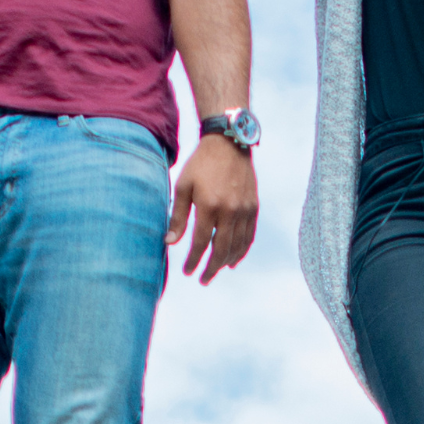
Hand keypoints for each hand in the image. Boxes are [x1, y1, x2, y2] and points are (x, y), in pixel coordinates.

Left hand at [170, 130, 258, 283]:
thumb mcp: (183, 186)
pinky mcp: (253, 207)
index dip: (194, 260)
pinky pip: (249, 235)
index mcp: (210, 206)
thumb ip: (178, 216)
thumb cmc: (201, 164)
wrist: (229, 143)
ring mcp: (244, 210)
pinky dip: (242, 249)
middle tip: (203, 279)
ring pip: (238, 245)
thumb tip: (170, 242)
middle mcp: (230, 211)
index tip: (187, 271)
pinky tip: (233, 258)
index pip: (201, 242)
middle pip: (221, 249)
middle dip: (211, 268)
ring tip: (216, 270)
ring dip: (226, 261)